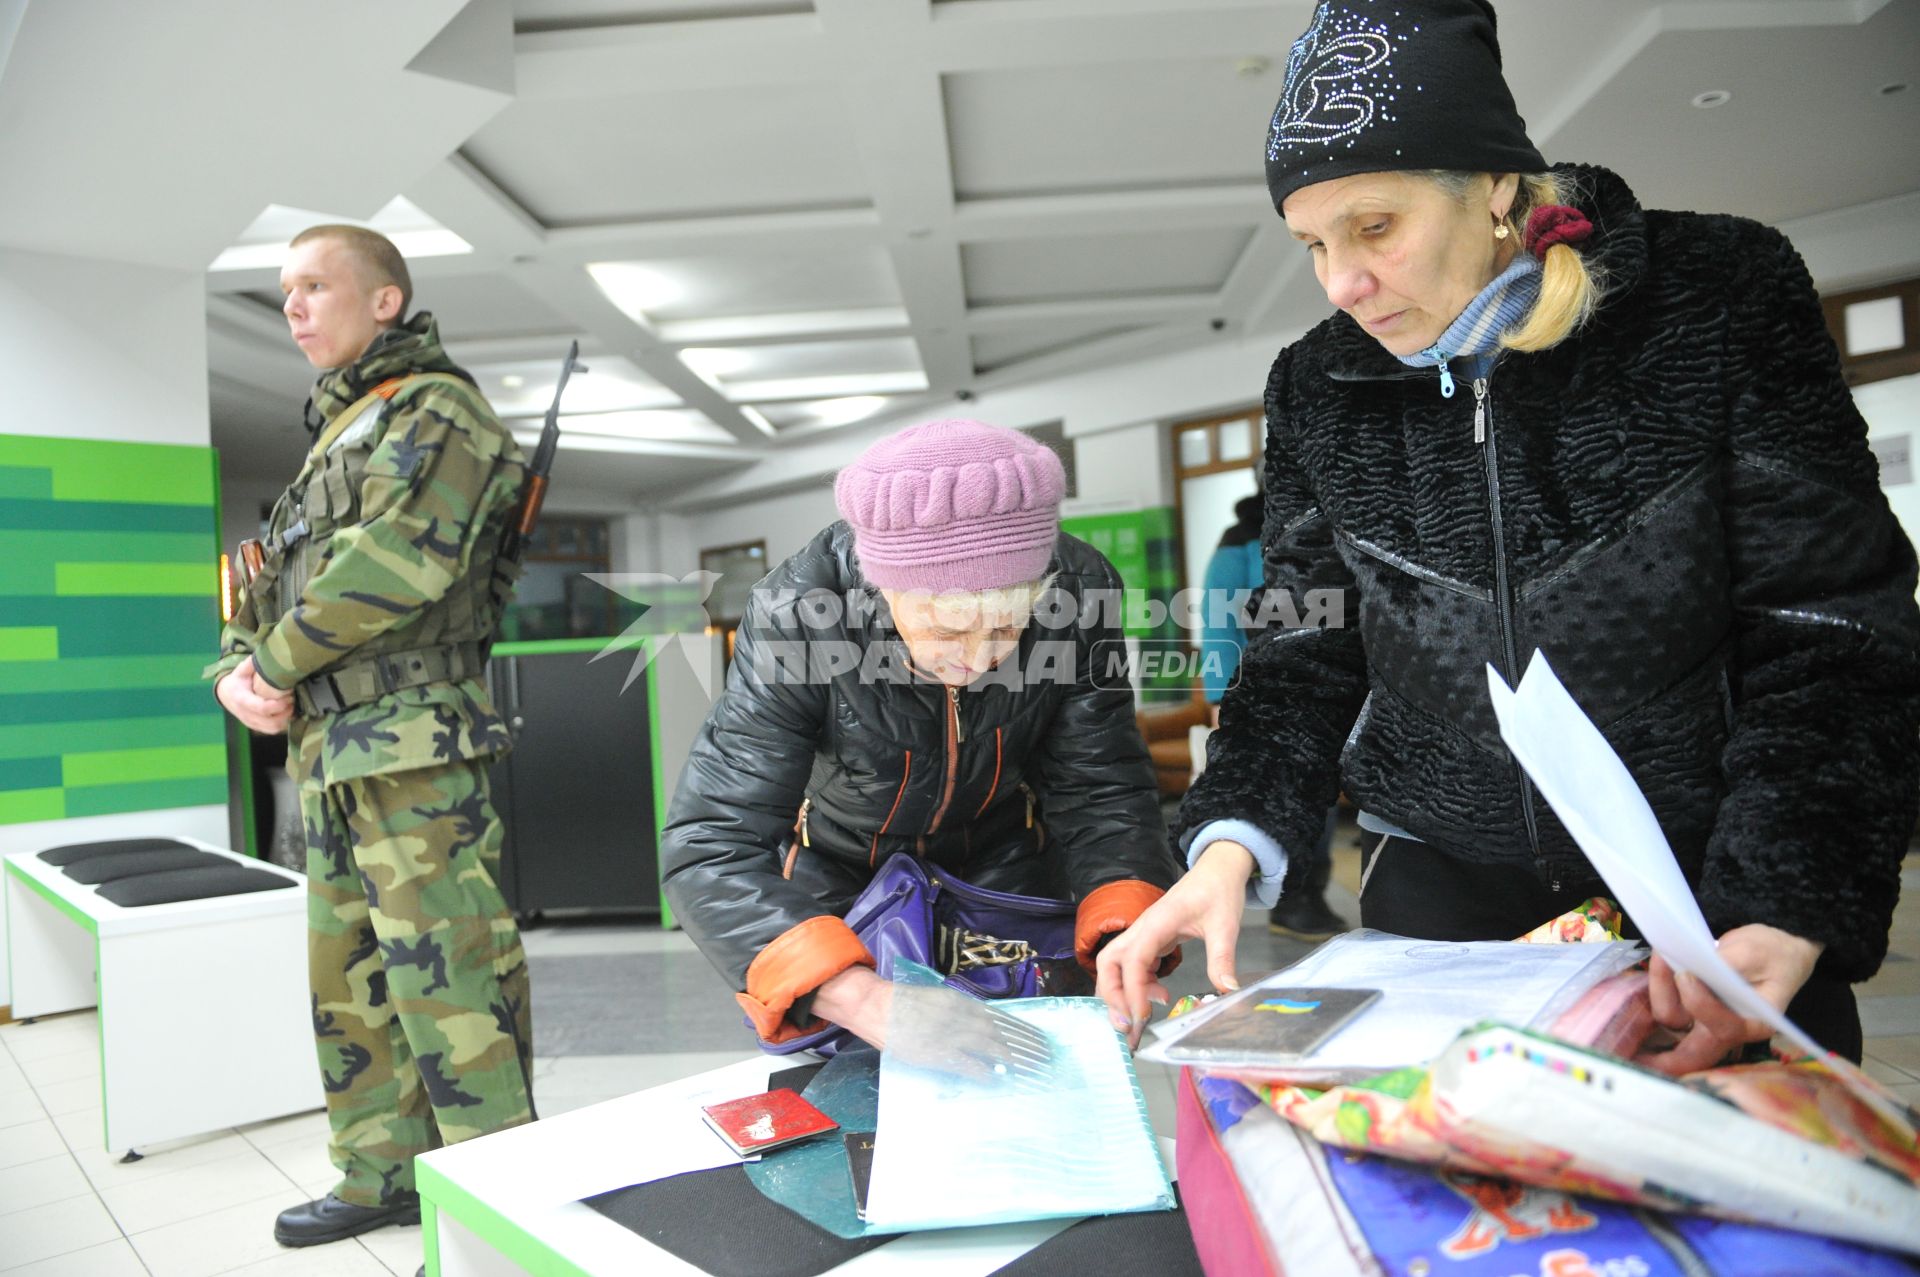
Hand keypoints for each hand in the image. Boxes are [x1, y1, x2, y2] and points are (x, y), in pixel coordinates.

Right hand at [216, 657, 293, 734]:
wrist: (227, 694)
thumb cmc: (238, 680)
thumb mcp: (241, 670)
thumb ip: (252, 663)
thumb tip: (266, 654)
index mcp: (241, 699)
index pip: (261, 708)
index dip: (278, 704)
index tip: (289, 694)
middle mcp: (245, 714)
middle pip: (270, 721)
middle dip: (285, 711)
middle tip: (293, 698)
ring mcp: (251, 722)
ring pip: (273, 728)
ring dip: (286, 718)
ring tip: (292, 704)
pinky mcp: (256, 727)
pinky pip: (272, 730)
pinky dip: (283, 723)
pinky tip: (288, 711)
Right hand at [810, 967, 1050, 1078]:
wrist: (878, 1006)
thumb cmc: (906, 1003)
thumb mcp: (939, 1000)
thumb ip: (962, 1012)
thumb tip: (985, 1028)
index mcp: (963, 1003)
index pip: (1002, 1019)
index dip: (1024, 1032)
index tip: (1041, 1041)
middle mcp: (963, 1017)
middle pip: (1003, 1035)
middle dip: (1026, 1048)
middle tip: (1045, 1059)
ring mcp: (951, 1036)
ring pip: (992, 1049)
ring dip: (1014, 1060)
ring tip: (1032, 1070)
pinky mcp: (938, 1053)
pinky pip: (967, 1065)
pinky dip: (984, 1072)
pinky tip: (997, 1079)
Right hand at [1096, 842, 1253, 1048]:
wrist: (1217, 871)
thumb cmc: (1218, 892)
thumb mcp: (1225, 925)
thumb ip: (1222, 959)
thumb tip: (1226, 992)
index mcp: (1157, 923)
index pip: (1132, 960)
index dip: (1132, 990)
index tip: (1141, 1017)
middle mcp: (1142, 930)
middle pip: (1107, 962)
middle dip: (1111, 995)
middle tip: (1126, 1026)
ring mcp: (1144, 935)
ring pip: (1114, 966)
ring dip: (1120, 994)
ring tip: (1139, 1019)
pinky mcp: (1151, 940)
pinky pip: (1131, 966)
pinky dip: (1137, 986)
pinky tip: (1159, 996)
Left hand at [1632, 923, 1823, 1075]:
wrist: (1776, 949)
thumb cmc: (1772, 954)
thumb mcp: (1754, 952)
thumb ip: (1726, 962)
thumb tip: (1694, 969)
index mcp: (1754, 1024)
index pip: (1724, 1027)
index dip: (1700, 1004)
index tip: (1686, 974)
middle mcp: (1728, 1030)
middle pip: (1691, 1051)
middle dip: (1662, 1059)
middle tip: (1634, 1054)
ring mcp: (1708, 1021)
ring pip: (1672, 1021)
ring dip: (1660, 991)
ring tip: (1663, 955)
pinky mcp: (1694, 1008)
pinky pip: (1669, 1005)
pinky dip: (1660, 986)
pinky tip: (1660, 960)